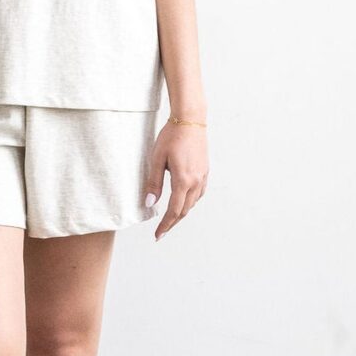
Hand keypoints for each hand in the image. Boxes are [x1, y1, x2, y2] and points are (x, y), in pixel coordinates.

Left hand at [144, 117, 207, 238]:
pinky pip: (198, 193)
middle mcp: (196, 181)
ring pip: (193, 203)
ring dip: (181, 213)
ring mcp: (203, 176)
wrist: (190, 120)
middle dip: (172, 223)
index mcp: (183, 180)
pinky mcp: (205, 171)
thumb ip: (154, 182)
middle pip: (184, 210)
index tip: (157, 235)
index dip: (165, 225)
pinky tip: (183, 201)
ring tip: (169, 218)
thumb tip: (150, 203)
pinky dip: (190, 202)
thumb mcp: (157, 159)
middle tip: (161, 231)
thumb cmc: (171, 136)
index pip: (174, 210)